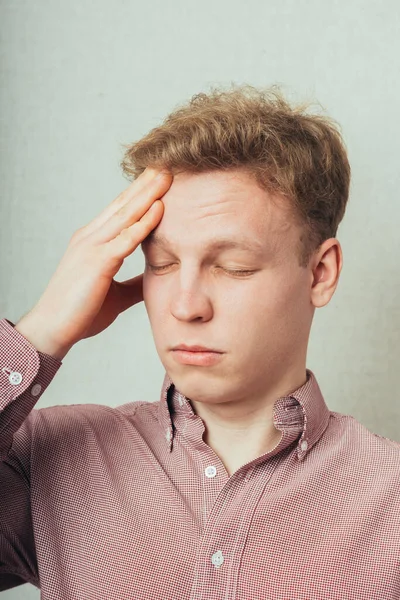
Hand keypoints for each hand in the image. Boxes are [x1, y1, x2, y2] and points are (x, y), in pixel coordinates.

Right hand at [15, 168, 171, 358]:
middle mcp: (90, 237)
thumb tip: (155, 278)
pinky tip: (160, 208)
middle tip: (167, 164)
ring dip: (148, 193)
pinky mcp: (96, 262)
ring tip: (167, 175)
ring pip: (125, 214)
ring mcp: (92, 247)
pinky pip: (125, 238)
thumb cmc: (80, 312)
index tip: (159, 178)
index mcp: (93, 242)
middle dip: (146, 184)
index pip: (120, 210)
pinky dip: (143, 223)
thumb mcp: (115, 294)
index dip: (140, 193)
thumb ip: (134, 283)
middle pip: (123, 204)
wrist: (51, 330)